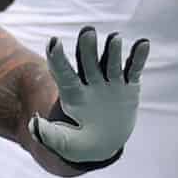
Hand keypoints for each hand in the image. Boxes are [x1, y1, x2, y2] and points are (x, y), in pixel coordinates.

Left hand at [29, 27, 147, 173]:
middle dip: (87, 47)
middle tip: (87, 32)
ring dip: (112, 50)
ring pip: (111, 62)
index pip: (63, 73)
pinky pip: (134, 69)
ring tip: (114, 39)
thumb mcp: (63, 144)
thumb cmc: (79, 144)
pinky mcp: (128, 86)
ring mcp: (110, 82)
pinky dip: (139, 57)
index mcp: (72, 94)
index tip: (53, 42)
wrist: (104, 145)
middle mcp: (90, 83)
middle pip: (87, 62)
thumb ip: (49, 135)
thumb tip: (34, 124)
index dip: (57, 58)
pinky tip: (143, 44)